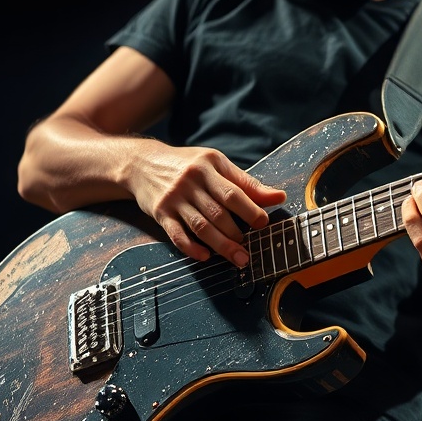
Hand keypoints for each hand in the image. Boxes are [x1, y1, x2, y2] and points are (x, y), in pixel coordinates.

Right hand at [131, 141, 285, 266]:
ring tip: (238, 258)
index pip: (233, 192)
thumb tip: (279, 197)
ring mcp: (174, 198)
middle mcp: (191, 181)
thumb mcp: (217, 165)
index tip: (263, 223)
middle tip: (251, 249)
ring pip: (201, 226)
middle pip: (218, 212)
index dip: (250, 209)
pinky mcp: (160, 213)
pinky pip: (177, 235)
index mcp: (210, 166)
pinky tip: (205, 256)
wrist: (142, 162)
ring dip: (221, 245)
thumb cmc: (188, 164)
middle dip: (237, 233)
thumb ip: (247, 183)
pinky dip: (191, 248)